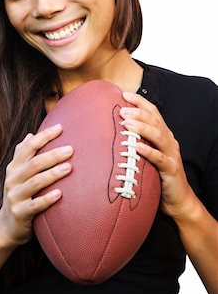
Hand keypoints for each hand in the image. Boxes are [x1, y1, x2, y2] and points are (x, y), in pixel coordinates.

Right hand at [0, 124, 72, 248]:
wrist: (6, 226)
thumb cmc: (19, 194)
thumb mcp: (17, 174)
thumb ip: (23, 154)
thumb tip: (31, 134)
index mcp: (14, 167)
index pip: (29, 146)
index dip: (44, 136)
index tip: (60, 127)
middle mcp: (12, 179)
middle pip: (34, 163)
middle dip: (53, 155)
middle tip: (71, 149)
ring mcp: (15, 196)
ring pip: (35, 182)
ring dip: (53, 174)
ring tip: (69, 168)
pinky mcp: (20, 213)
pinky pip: (35, 205)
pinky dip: (47, 199)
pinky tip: (60, 194)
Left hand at [120, 92, 194, 219]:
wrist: (178, 199)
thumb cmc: (158, 175)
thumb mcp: (147, 154)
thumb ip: (137, 141)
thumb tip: (114, 130)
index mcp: (163, 135)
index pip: (153, 112)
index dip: (140, 101)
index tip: (123, 94)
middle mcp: (169, 141)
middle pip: (154, 121)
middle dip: (138, 112)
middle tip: (122, 109)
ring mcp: (171, 155)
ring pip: (158, 136)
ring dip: (142, 128)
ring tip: (127, 123)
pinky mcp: (171, 170)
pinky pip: (159, 159)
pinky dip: (148, 151)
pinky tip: (136, 147)